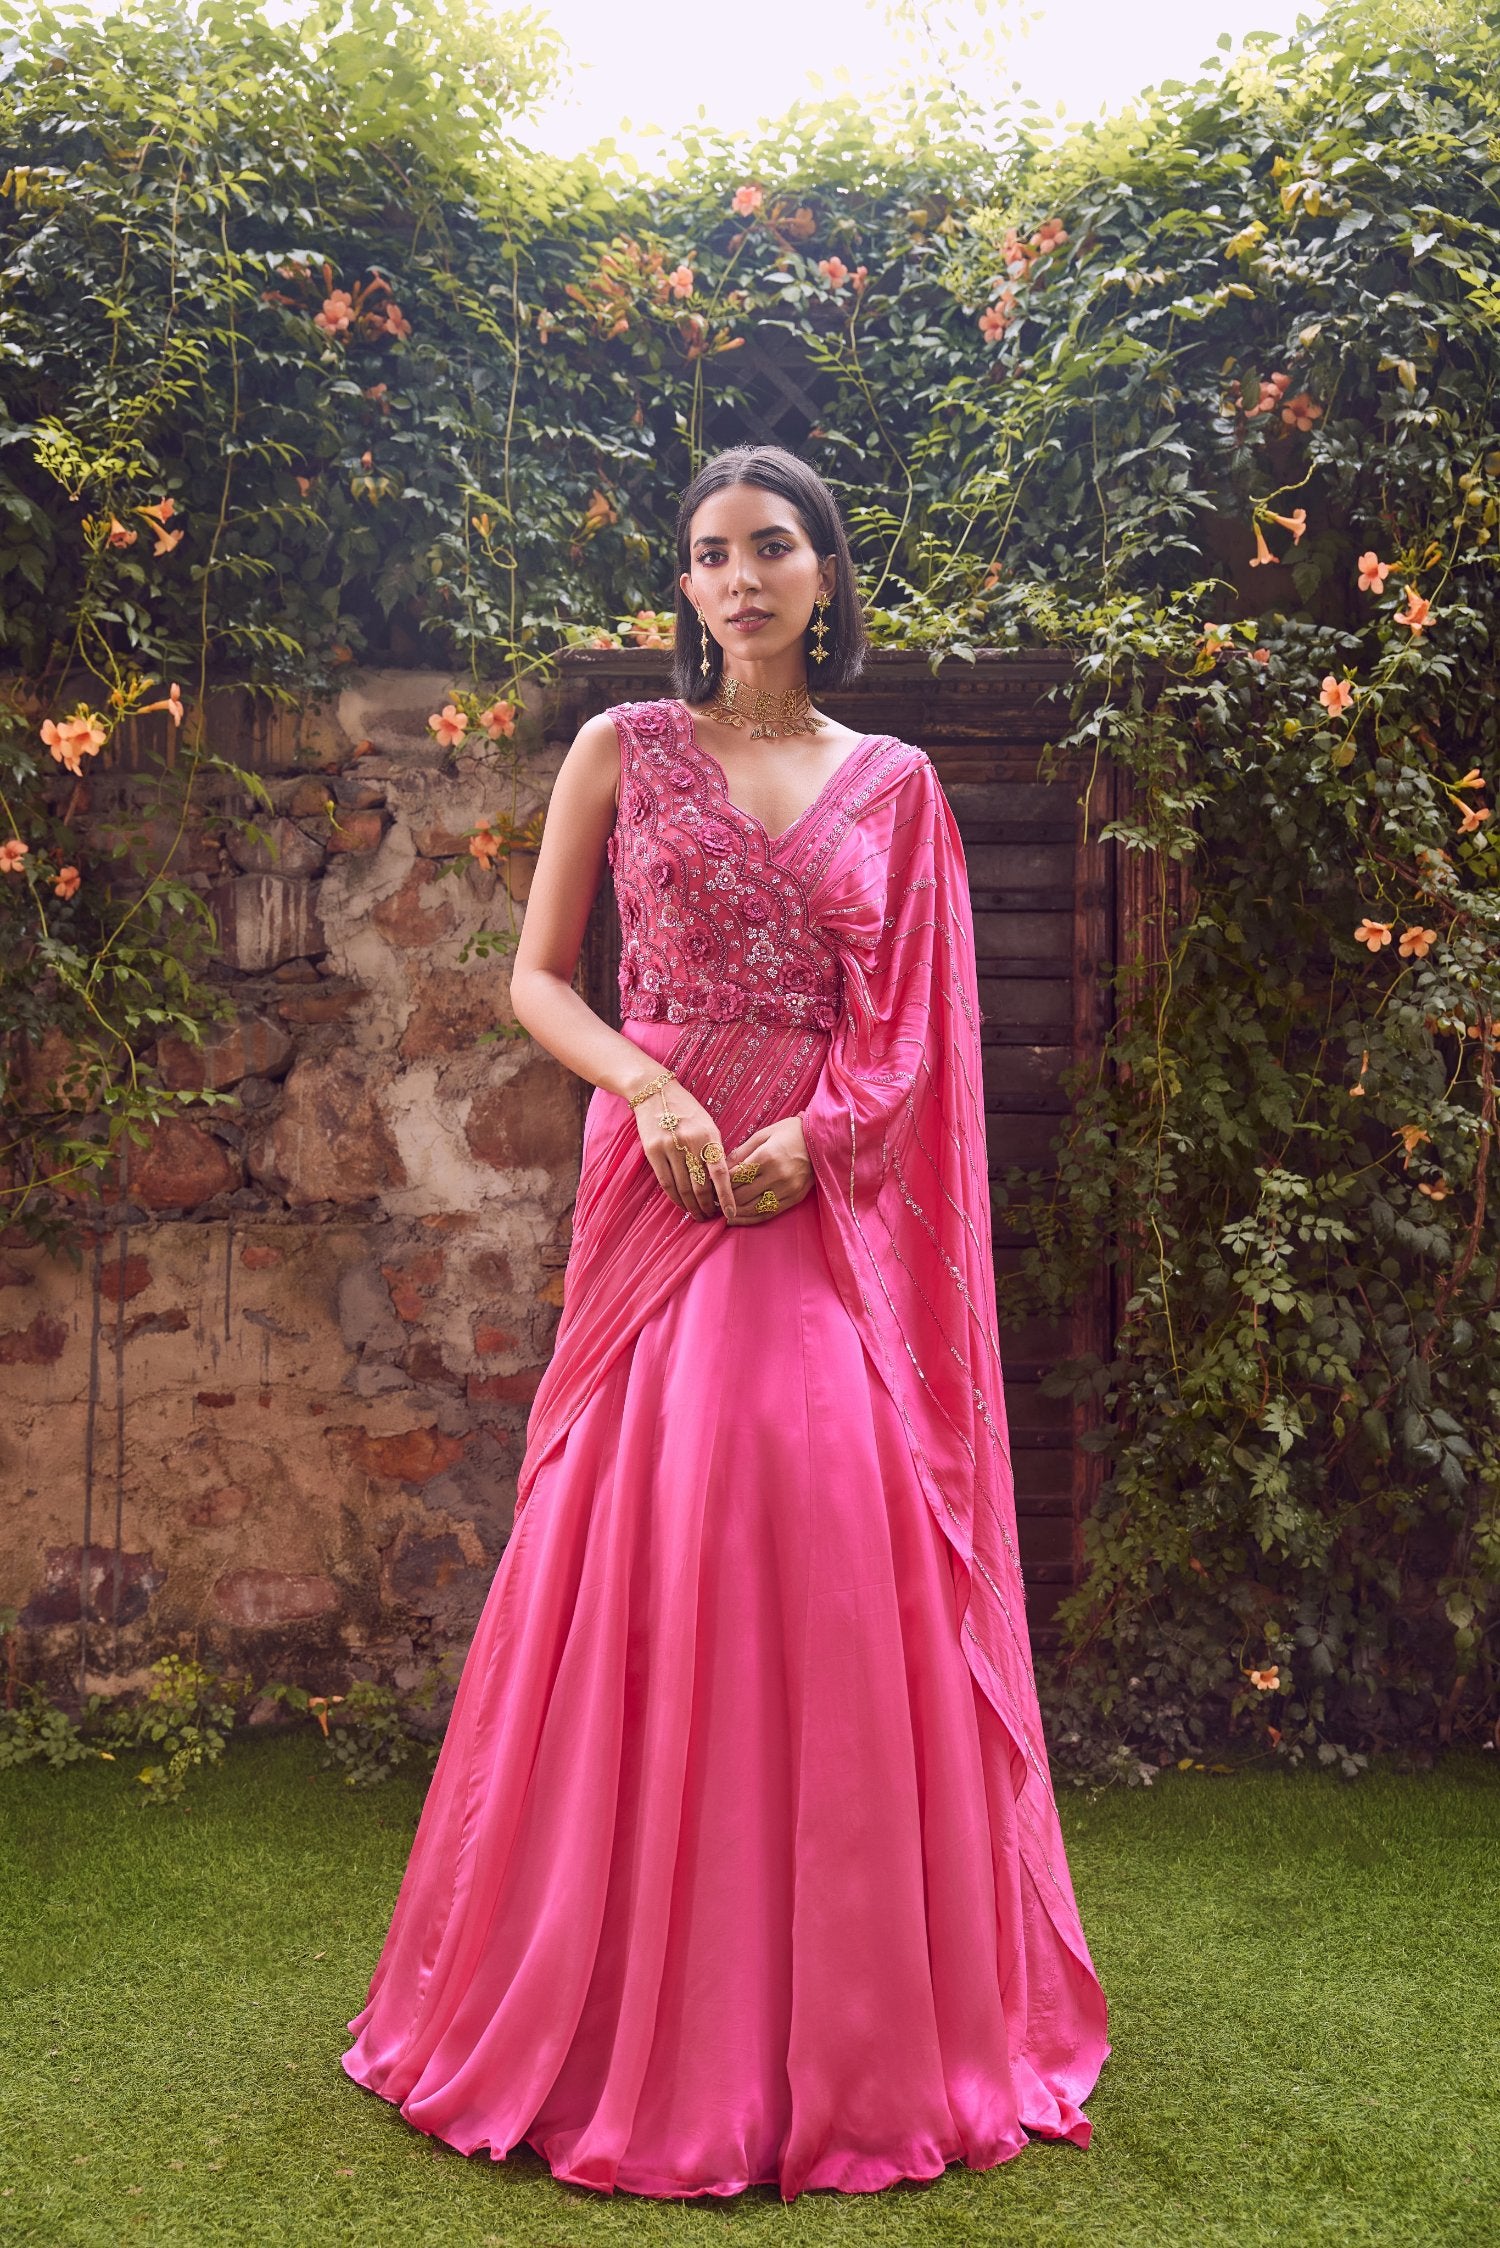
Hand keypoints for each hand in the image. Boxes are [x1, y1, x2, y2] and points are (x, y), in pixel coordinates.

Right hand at [632, 1084, 737, 1220]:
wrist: (656, 1092)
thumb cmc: (687, 1111)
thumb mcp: (708, 1125)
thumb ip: (715, 1150)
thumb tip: (722, 1182)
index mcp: (708, 1136)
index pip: (720, 1173)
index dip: (726, 1196)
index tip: (730, 1213)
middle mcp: (690, 1143)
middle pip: (700, 1185)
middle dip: (707, 1206)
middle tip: (711, 1216)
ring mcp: (670, 1147)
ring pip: (683, 1187)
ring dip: (691, 1205)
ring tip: (698, 1214)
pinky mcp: (653, 1151)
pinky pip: (666, 1182)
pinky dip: (675, 1197)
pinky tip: (682, 1204)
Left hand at [721, 1115, 813, 1225]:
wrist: (821, 1140)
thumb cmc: (790, 1133)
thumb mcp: (763, 1134)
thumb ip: (741, 1152)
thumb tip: (721, 1167)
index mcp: (767, 1156)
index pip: (735, 1177)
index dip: (720, 1183)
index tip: (711, 1186)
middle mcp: (777, 1175)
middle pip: (742, 1194)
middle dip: (725, 1199)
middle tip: (713, 1200)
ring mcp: (787, 1189)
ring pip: (753, 1208)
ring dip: (735, 1212)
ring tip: (722, 1211)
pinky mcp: (795, 1198)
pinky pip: (768, 1213)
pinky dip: (751, 1219)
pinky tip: (738, 1219)